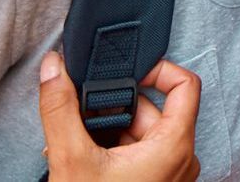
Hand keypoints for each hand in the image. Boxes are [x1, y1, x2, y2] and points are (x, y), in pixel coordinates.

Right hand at [39, 52, 201, 181]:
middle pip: (152, 109)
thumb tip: (54, 67)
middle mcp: (180, 160)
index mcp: (174, 146)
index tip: (124, 71)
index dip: (157, 68)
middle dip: (111, 108)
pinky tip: (82, 160)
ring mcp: (169, 176)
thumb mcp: (71, 159)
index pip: (185, 84)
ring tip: (73, 143)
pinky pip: (139, 155)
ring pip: (141, 133)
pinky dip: (111, 151)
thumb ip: (61, 108)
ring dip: (106, 131)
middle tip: (79, 116)